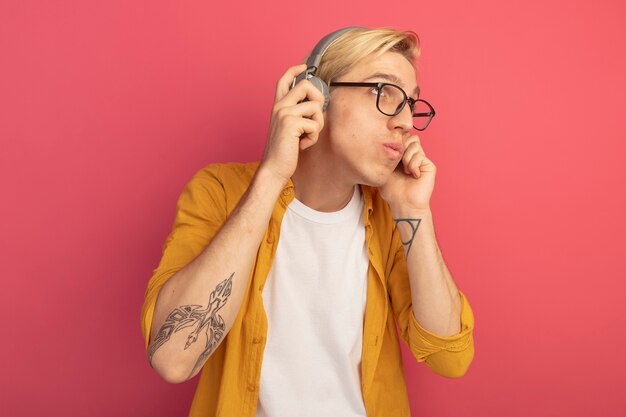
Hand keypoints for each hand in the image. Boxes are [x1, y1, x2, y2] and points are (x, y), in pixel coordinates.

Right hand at [259, 64, 325, 183]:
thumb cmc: (284, 151)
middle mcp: (279, 106)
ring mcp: (284, 113)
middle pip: (306, 85)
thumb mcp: (290, 128)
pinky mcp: (290, 123)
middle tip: (316, 117)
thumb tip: (316, 104)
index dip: (294, 70)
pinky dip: (314, 137)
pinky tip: (303, 144)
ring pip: (315, 107)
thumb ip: (298, 114)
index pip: (283, 80)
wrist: (274, 168)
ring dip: (318, 124)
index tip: (304, 66)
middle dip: (319, 99)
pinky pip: (314, 124)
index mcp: (278, 106)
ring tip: (308, 136)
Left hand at [378, 134, 435, 211]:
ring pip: (414, 143)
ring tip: (405, 171)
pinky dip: (413, 165)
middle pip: (409, 137)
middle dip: (401, 146)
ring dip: (406, 157)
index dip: (396, 141)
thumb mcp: (385, 169)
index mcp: (403, 157)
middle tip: (398, 162)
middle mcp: (413, 157)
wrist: (403, 204)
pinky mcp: (429, 165)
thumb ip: (387, 155)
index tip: (391, 152)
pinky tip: (412, 175)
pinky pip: (419, 155)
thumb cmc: (392, 191)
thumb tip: (388, 141)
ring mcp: (422, 161)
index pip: (402, 138)